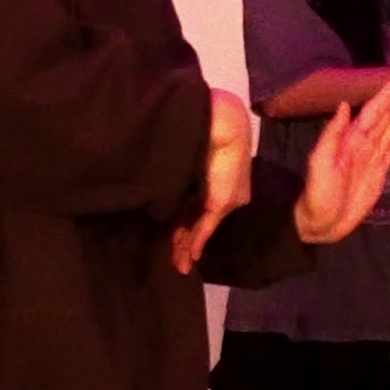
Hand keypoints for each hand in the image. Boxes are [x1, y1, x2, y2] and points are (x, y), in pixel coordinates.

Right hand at [170, 89, 256, 275]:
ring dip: (186, 248)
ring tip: (179, 267)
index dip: (184, 226)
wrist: (220, 122)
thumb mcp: (189, 158)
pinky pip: (205, 228)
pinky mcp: (220, 203)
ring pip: (200, 229)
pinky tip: (189, 258)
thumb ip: (183, 182)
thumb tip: (164, 192)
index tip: (173, 240)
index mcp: (217, 181)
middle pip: (198, 223)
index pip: (197, 209)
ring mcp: (224, 201)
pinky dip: (196, 243)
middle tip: (176, 263)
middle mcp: (224, 194)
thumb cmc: (201, 131)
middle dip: (184, 243)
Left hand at [292, 79, 389, 245]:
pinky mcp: (378, 174)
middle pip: (382, 117)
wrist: (321, 223)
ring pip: (387, 130)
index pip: (372, 112)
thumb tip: (344, 106)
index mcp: (350, 140)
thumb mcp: (320, 163)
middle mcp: (362, 145)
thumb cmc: (319, 194)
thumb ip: (332, 134)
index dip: (385, 95)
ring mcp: (370, 159)